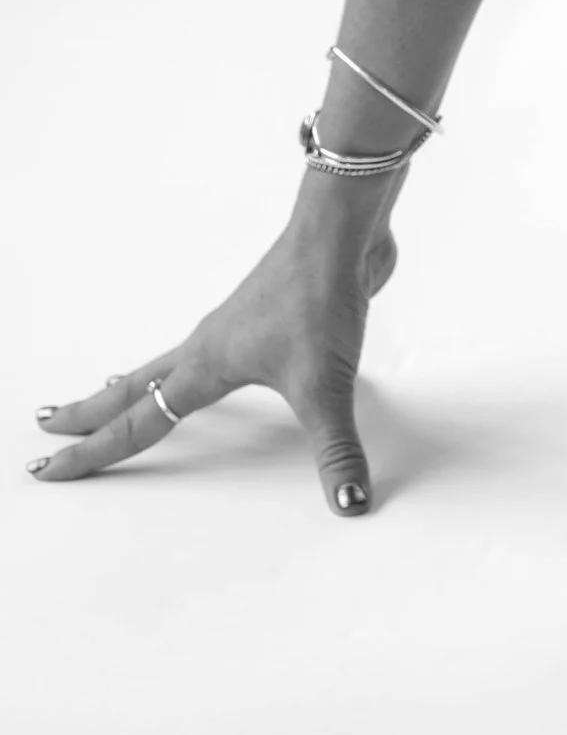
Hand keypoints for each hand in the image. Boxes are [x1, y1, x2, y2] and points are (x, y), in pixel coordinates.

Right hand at [27, 185, 400, 514]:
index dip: (92, 453)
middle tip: (50, 425)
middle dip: (90, 413)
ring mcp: (234, 326)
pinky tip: (206, 363)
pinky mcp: (264, 314)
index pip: (135, 423)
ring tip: (110, 394)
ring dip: (132, 385)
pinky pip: (208, 347)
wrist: (341, 234)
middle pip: (132, 388)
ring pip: (166, 364)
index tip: (48, 468)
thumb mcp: (326, 387)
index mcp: (205, 367)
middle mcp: (208, 345)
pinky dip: (184, 363)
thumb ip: (337, 449)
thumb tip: (350, 501)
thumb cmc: (321, 295)